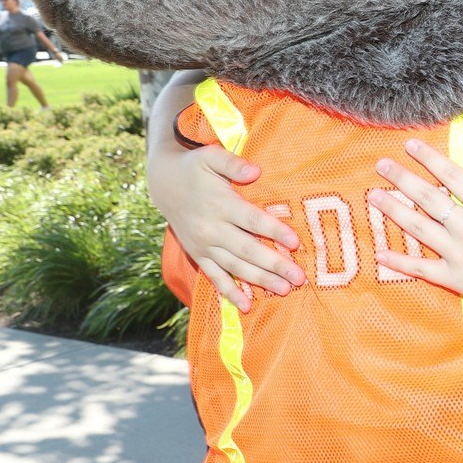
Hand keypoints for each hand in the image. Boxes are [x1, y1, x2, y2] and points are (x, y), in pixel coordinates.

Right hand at [148, 142, 302, 310]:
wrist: (163, 183)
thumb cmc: (194, 167)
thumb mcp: (210, 156)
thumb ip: (233, 163)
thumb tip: (255, 171)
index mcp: (220, 204)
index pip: (251, 220)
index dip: (274, 231)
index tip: (295, 242)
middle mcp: (212, 228)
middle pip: (247, 249)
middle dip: (274, 265)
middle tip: (299, 278)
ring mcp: (205, 245)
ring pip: (235, 267)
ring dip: (260, 280)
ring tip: (285, 290)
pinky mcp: (199, 255)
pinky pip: (215, 277)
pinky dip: (230, 292)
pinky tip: (247, 306)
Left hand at [368, 140, 462, 338]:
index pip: (454, 177)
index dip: (431, 159)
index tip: (411, 146)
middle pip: (429, 198)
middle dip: (402, 179)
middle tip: (381, 165)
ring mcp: (458, 255)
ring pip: (418, 227)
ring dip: (393, 210)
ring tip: (373, 195)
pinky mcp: (453, 278)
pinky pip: (420, 268)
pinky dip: (398, 261)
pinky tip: (379, 252)